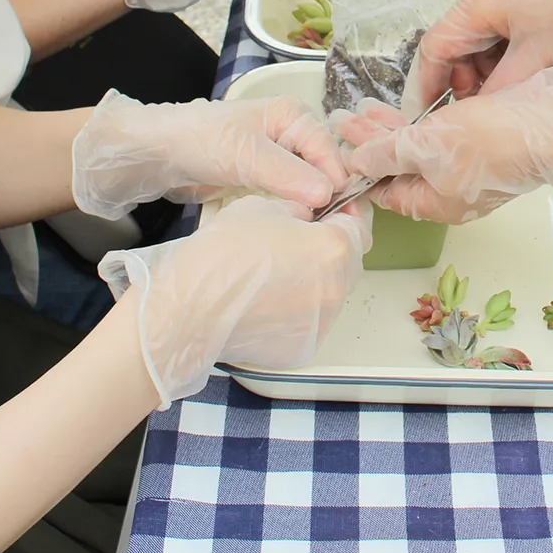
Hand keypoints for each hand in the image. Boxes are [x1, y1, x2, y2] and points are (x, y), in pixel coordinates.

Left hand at [73, 91, 349, 216]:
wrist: (157, 155)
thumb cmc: (200, 142)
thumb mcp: (246, 156)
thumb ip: (288, 174)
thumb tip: (327, 194)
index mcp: (294, 116)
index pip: (329, 152)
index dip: (338, 183)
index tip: (343, 216)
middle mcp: (292, 135)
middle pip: (324, 169)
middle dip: (330, 198)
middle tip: (335, 231)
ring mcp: (280, 159)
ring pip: (310, 186)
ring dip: (314, 208)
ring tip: (320, 235)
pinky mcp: (266, 180)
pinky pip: (291, 197)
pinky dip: (296, 212)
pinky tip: (301, 231)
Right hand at [98, 194, 369, 405]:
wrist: (191, 307)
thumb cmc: (222, 254)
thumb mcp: (266, 206)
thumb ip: (300, 209)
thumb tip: (309, 217)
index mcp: (335, 249)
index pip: (361, 226)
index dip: (346, 214)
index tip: (332, 212)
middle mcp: (336, 289)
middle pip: (348, 261)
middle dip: (331, 248)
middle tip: (299, 240)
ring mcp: (321, 323)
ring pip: (330, 292)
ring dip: (314, 280)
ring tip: (276, 272)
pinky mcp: (302, 347)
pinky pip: (310, 320)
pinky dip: (297, 309)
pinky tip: (266, 300)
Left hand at [333, 64, 552, 223]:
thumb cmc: (495, 142)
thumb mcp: (426, 146)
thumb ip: (386, 153)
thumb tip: (355, 162)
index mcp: (436, 204)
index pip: (386, 192)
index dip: (361, 168)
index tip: (340, 146)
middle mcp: (453, 192)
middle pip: (402, 169)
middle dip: (373, 144)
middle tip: (348, 120)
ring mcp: (471, 169)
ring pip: (422, 151)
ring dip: (394, 130)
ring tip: (368, 108)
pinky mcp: (486, 145)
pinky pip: (443, 138)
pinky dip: (422, 123)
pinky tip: (409, 107)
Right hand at [406, 0, 552, 111]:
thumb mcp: (541, 54)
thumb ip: (503, 87)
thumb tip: (480, 114)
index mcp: (475, 1)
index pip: (435, 49)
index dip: (428, 85)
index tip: (428, 114)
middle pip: (454, 41)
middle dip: (465, 76)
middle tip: (485, 105)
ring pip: (474, 33)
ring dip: (485, 62)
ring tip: (512, 83)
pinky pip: (490, 19)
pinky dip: (499, 44)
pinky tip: (521, 60)